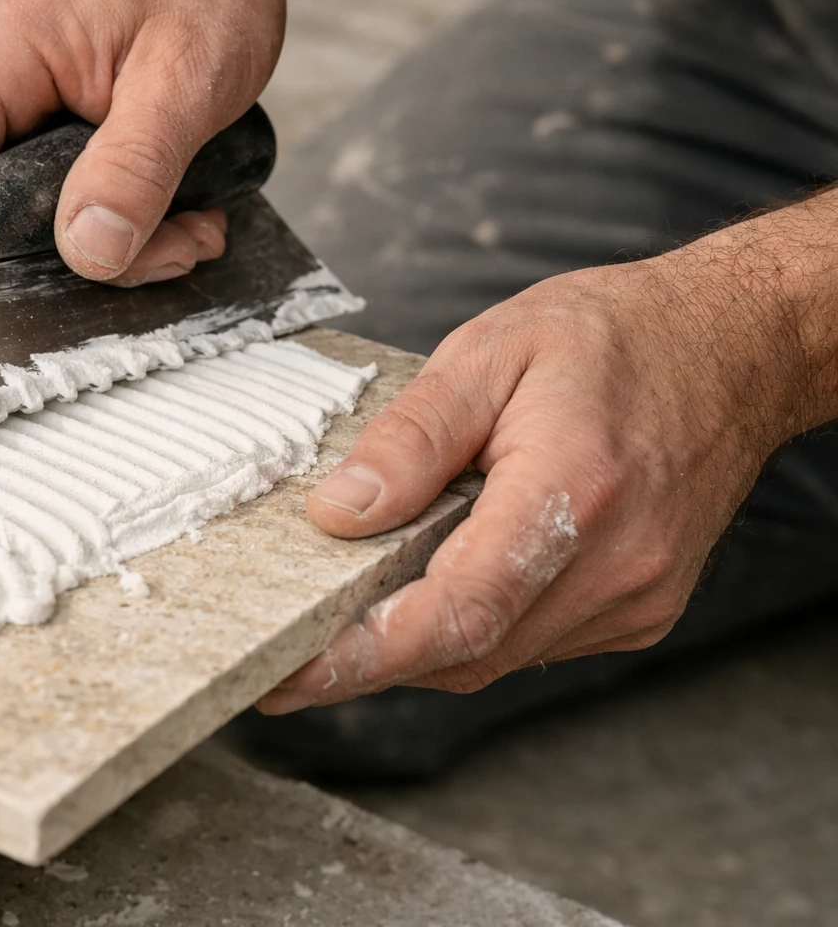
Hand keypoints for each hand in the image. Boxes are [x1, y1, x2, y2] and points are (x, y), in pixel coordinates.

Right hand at [0, 0, 293, 284]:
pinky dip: (112, 223)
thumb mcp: (185, 79)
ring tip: (185, 218)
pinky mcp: (19, 132)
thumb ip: (134, 170)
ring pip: (21, 229)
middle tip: (174, 241)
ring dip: (113, 243)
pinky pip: (44, 209)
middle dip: (84, 255)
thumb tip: (90, 252)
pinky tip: (165, 206)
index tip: (73, 272)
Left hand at [259, 195, 837, 712]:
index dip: (362, 654)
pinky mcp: (638, 612)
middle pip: (466, 651)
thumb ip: (411, 438)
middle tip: (283, 653)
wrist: (728, 348)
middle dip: (365, 659)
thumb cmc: (612, 338)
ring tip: (344, 614)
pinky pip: (527, 643)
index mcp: (575, 493)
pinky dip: (468, 628)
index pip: (458, 610)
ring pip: (492, 658)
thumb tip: (337, 512)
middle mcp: (615, 564)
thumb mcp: (490, 351)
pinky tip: (434, 587)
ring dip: (414, 645)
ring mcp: (635, 598)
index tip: (287, 674)